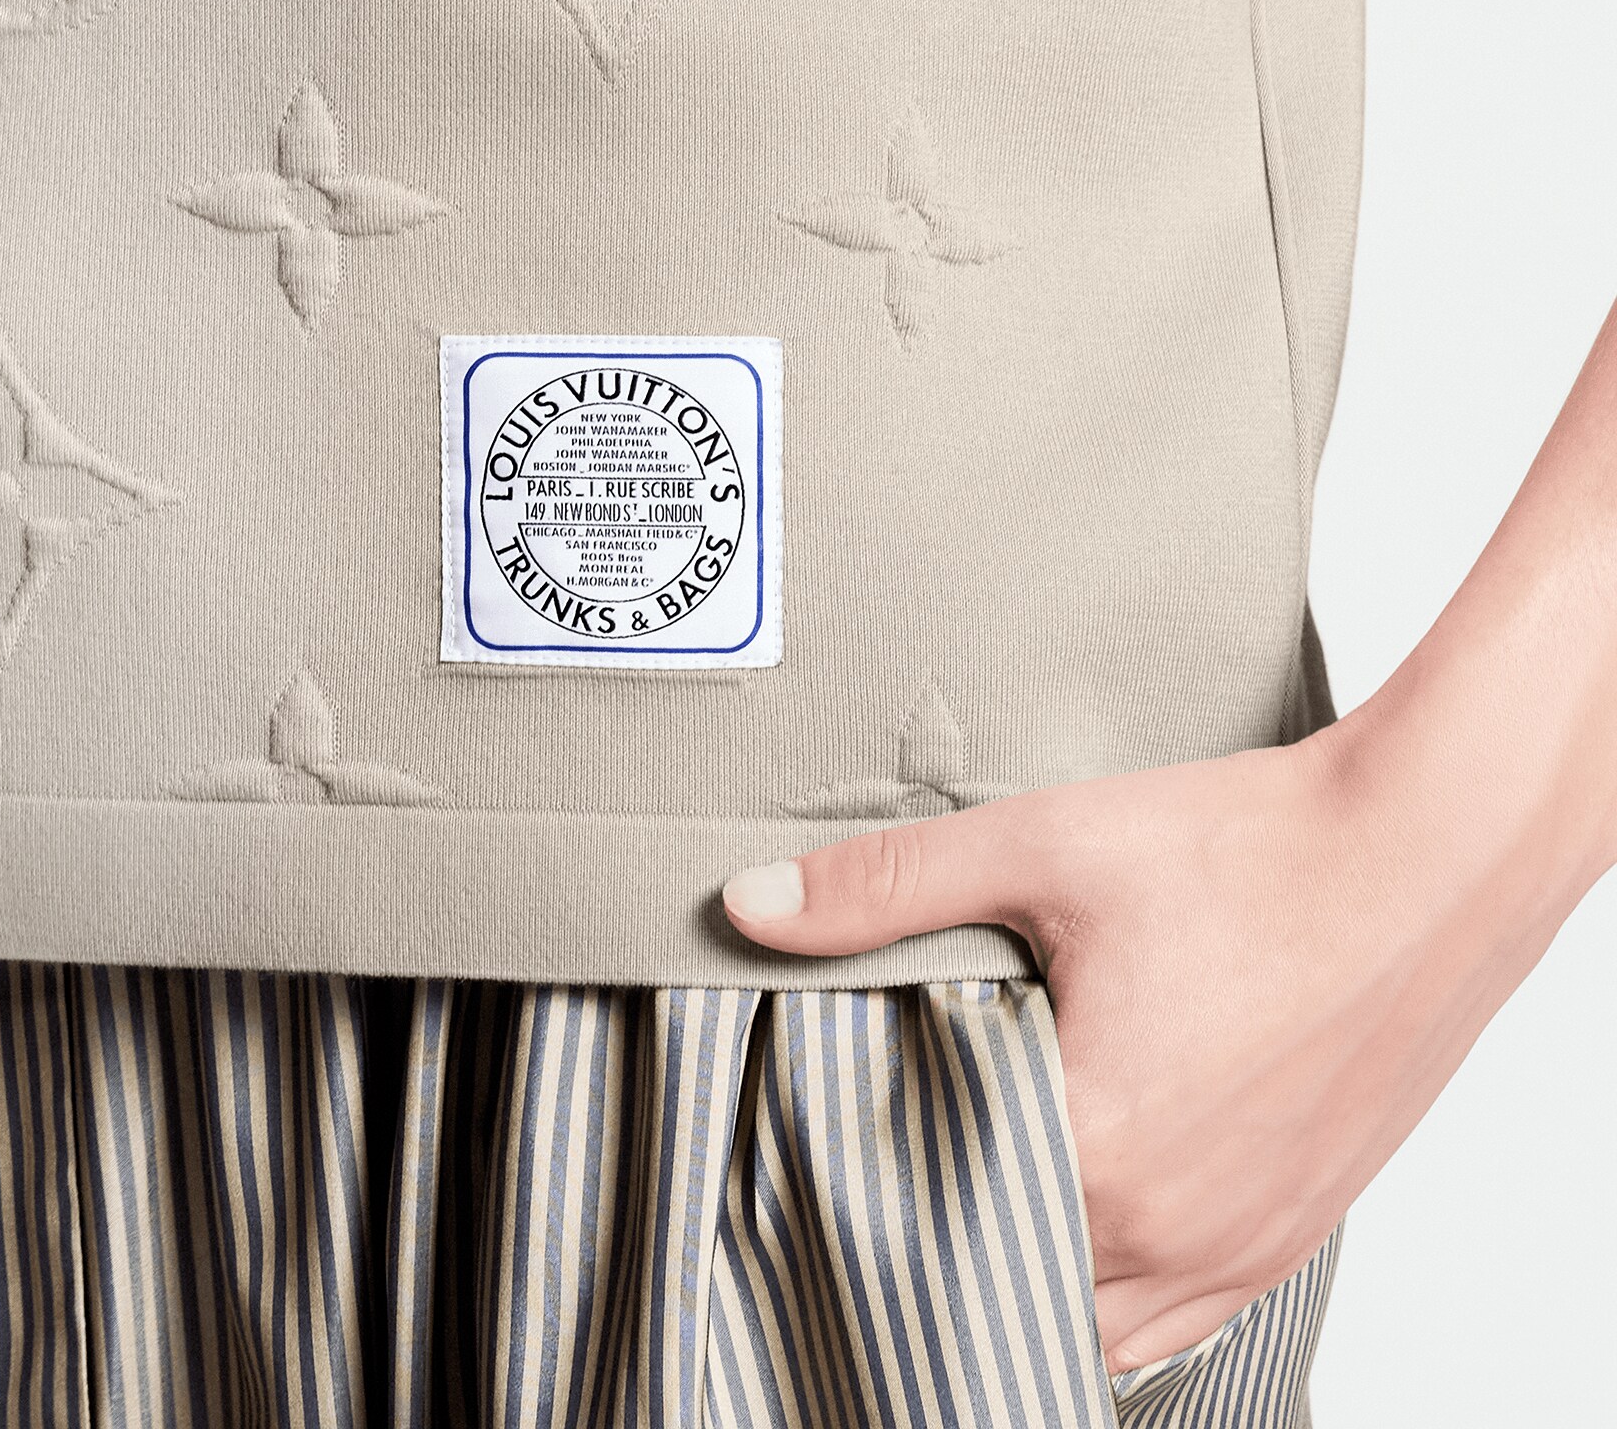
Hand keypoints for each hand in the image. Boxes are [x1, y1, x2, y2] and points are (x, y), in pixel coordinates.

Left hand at [721, 690, 1610, 1372]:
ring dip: (1026, 1271)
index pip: (933, 1228)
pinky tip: (1079, 1208)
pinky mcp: (1295, 1230)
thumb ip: (884, 889)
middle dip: (936, 1244)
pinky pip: (1182, 1317)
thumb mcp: (1045, 846)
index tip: (820, 1161)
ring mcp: (1247, 1246)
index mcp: (1101, 1147)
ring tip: (970, 1190)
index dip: (865, 1196)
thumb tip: (748, 909)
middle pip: (1010, 1288)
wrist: (1426, 848)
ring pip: (1099, 1327)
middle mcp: (1177, 1232)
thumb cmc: (1249, 846)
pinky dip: (1116, 1287)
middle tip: (885, 1171)